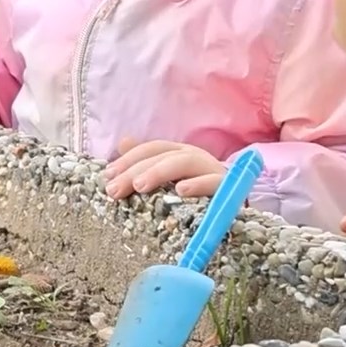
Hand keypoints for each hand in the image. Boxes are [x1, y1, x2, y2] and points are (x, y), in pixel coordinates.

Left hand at [105, 138, 226, 198]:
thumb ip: (148, 162)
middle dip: (136, 171)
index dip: (128, 160)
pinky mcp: (229, 187)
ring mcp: (212, 169)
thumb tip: (123, 142)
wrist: (239, 204)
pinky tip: (181, 191)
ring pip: (185, 163)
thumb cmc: (199, 192)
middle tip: (114, 189)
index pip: (151, 149)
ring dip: (160, 172)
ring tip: (140, 186)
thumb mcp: (171, 177)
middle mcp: (195, 156)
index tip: (107, 176)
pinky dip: (198, 185)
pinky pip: (215, 183)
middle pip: (163, 156)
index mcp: (179, 153)